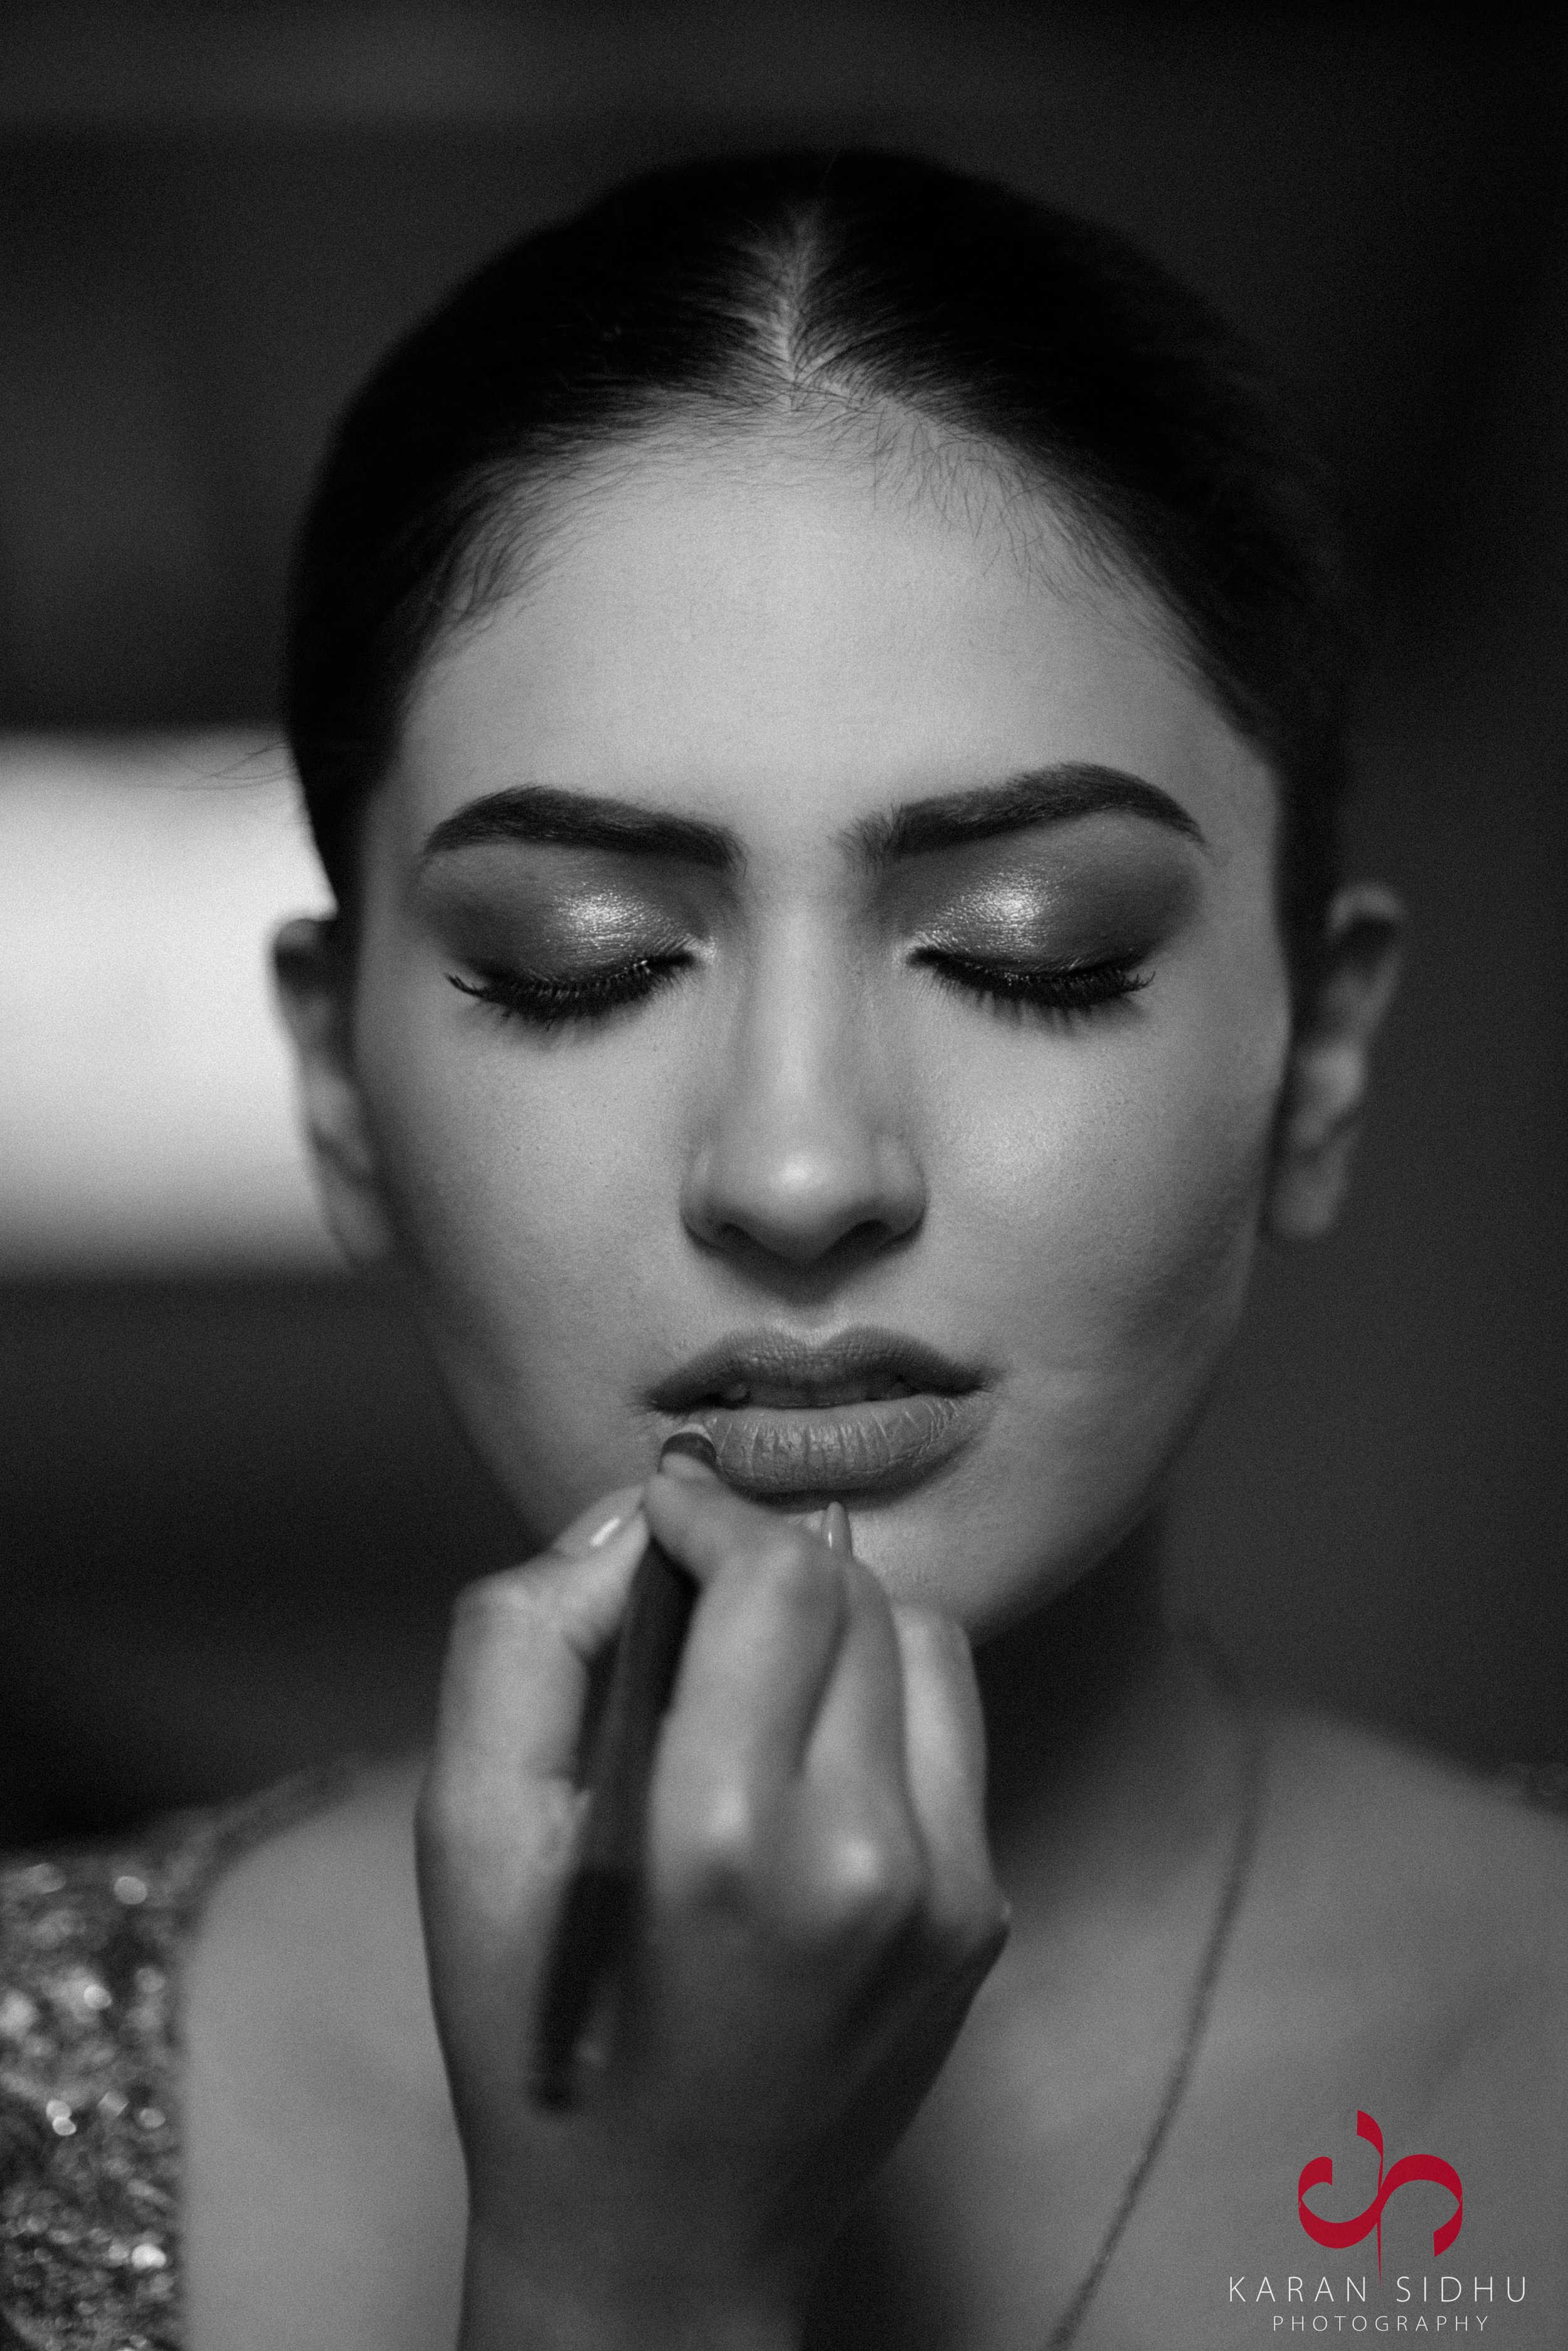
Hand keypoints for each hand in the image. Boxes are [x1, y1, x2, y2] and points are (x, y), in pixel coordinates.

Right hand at [416, 1461, 1008, 2350]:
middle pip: (854, 1591)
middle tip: (687, 1591)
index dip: (715, 1511)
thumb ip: (523, 1639)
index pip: (781, 1573)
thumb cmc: (543, 2035)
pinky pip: (949, 1734)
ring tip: (751, 1681)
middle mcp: (867, 1862)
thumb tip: (632, 1522)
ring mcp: (947, 1896)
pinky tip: (803, 1769)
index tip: (664, 1510)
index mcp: (726, 1840)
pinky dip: (877, 1709)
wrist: (663, 2236)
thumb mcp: (468, 1833)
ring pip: (920, 1642)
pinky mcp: (983, 1918)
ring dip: (833, 1624)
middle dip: (764, 1560)